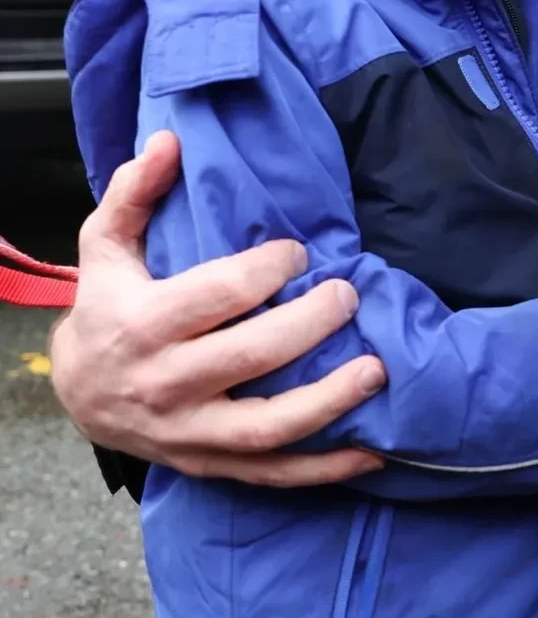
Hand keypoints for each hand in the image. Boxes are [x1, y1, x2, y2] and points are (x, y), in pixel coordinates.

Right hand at [49, 131, 385, 484]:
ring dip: (331, 400)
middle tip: (348, 295)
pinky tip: (372, 453)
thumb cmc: (106, 308)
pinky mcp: (212, 466)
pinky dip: (326, 468)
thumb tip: (169, 142)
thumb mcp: (105, 246)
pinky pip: (276, 475)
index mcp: (143, 324)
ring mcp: (191, 433)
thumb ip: (135, 192)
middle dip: (311, 323)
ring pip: (270, 427)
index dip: (269, 269)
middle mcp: (167, 384)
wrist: (80, 395)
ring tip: (378, 368)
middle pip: (253, 355)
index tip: (299, 252)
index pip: (220, 295)